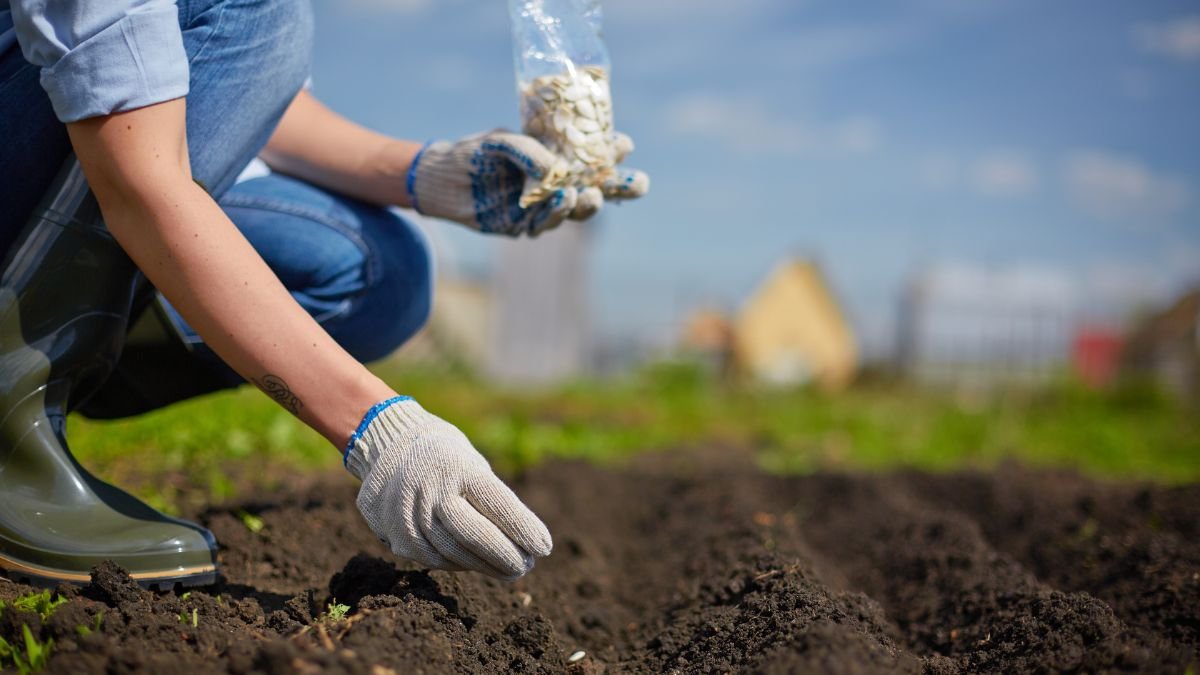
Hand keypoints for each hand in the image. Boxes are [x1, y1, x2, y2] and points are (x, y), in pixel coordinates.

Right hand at [345, 397, 551, 578]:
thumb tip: (524, 542)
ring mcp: (410, 514)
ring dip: (487, 565)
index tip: (544, 547)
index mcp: (457, 466)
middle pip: (474, 533)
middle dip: (505, 555)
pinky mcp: (399, 536)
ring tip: (510, 570)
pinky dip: (461, 564)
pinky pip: (436, 559)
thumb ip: (492, 499)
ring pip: (455, 553)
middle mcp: (431, 489)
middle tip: (527, 566)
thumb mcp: (472, 464)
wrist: (388, 448)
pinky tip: (478, 564)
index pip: (496, 502)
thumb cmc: (447, 459)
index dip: (522, 528)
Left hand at [406, 130, 647, 236]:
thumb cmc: (474, 154)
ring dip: (586, 203)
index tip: (624, 144)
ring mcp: (542, 207)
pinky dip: (555, 213)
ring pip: (575, 211)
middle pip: (598, 188)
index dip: (613, 151)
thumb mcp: (501, 141)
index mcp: (557, 158)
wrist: (442, 180)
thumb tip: (554, 172)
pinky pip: (545, 223)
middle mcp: (556, 185)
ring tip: (590, 194)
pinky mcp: (524, 226)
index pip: (594, 155)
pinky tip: (562, 201)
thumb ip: (528, 151)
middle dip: (622, 187)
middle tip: (638, 183)